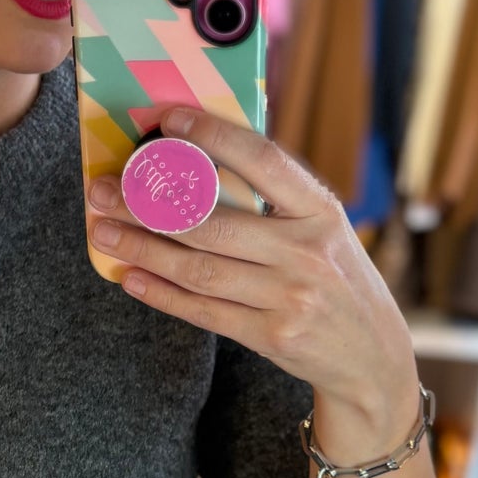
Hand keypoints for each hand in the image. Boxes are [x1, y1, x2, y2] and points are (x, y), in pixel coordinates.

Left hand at [86, 107, 419, 440]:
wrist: (374, 358)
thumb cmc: (336, 282)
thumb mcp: (324, 232)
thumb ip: (277, 202)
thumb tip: (198, 162)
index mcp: (322, 211)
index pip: (262, 160)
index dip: (211, 135)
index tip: (164, 120)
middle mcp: (307, 251)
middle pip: (212, 221)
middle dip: (147, 204)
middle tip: (103, 189)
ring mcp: (291, 297)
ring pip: (199, 268)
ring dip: (143, 248)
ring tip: (104, 232)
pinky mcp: (273, 337)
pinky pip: (204, 311)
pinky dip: (162, 293)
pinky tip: (131, 277)